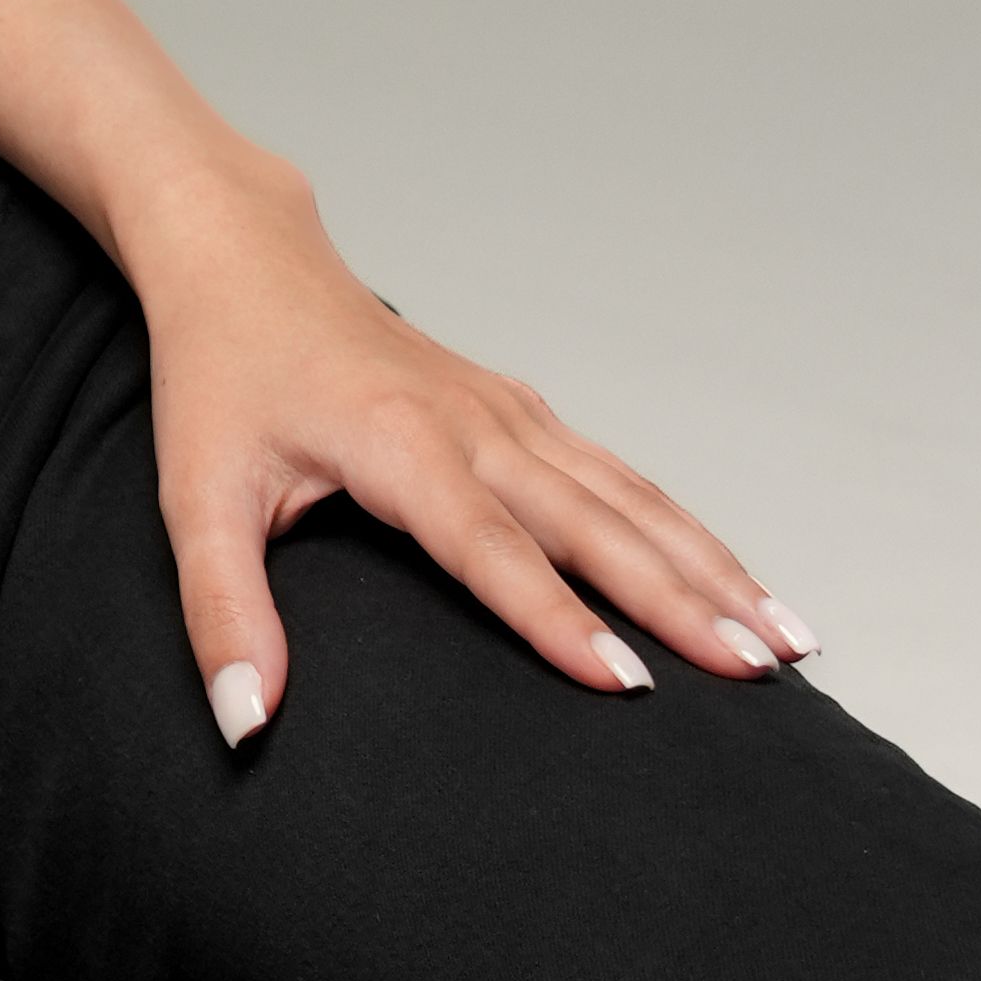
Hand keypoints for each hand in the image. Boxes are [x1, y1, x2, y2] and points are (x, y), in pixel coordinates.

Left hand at [130, 157, 814, 745]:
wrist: (242, 259)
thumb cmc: (218, 378)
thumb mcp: (192, 498)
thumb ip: (220, 613)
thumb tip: (244, 721)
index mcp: (400, 444)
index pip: (494, 548)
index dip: (559, 618)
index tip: (632, 685)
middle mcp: (473, 424)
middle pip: (596, 522)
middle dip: (685, 598)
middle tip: (760, 672)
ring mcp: (506, 411)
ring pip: (629, 495)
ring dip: (710, 564)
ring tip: (788, 637)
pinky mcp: (518, 409)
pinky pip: (617, 473)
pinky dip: (682, 526)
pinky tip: (732, 576)